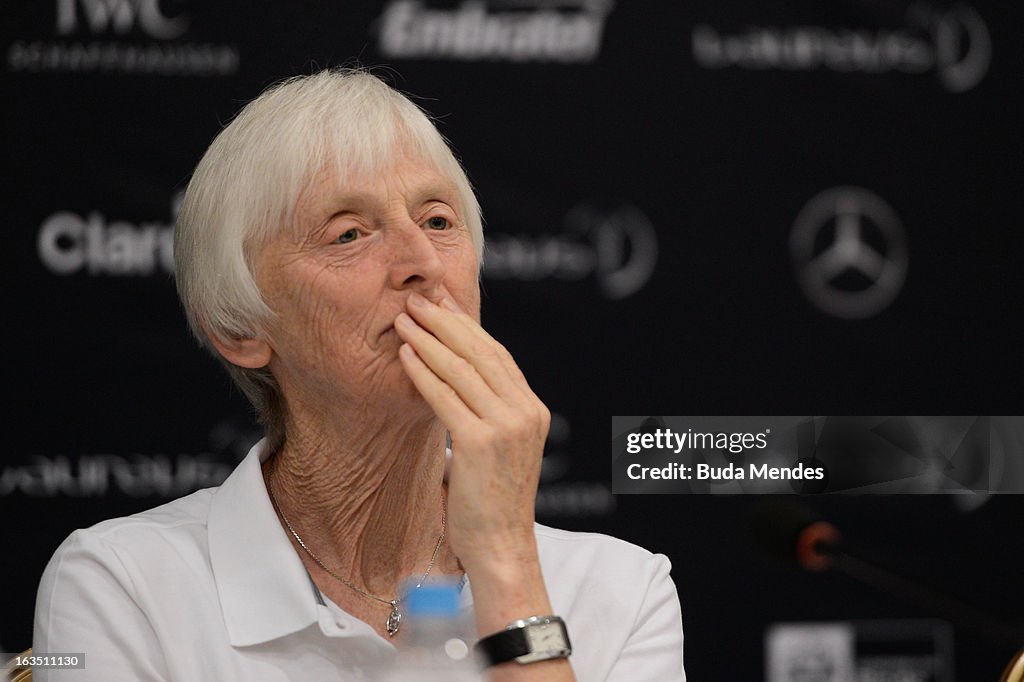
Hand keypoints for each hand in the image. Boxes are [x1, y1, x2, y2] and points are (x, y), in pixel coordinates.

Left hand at [394, 291, 549, 571]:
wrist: (501, 546)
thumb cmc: (491, 502)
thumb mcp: (497, 448)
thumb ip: (484, 413)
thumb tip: (451, 381)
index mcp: (533, 410)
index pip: (497, 355)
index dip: (467, 326)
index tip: (442, 304)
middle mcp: (526, 412)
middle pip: (481, 352)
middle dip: (445, 321)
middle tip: (417, 299)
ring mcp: (507, 426)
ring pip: (461, 368)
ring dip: (428, 339)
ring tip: (403, 319)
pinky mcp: (480, 442)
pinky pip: (444, 395)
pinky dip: (421, 371)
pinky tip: (404, 355)